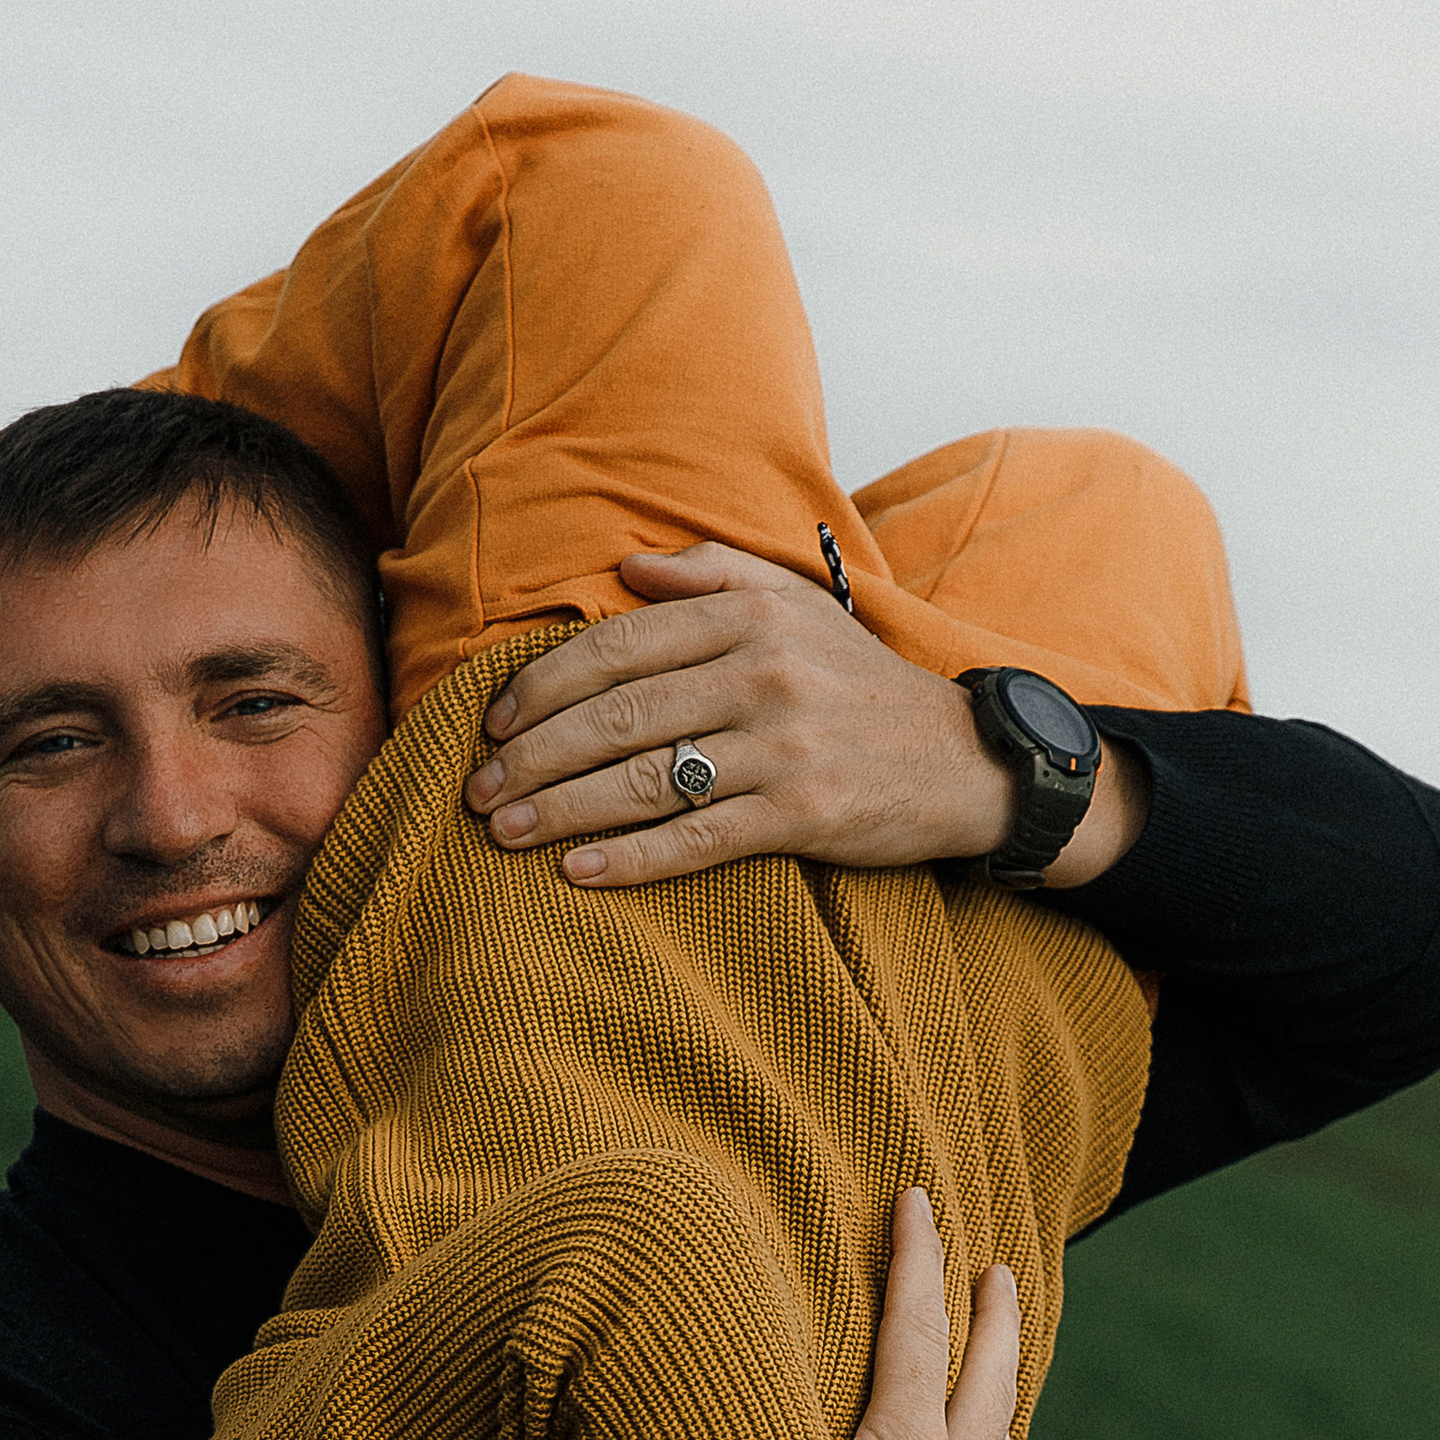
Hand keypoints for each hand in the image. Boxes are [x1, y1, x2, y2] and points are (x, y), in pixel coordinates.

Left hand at [466, 544, 1149, 892]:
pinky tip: (578, 872)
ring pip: (647, 779)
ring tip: (503, 832)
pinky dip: (632, 859)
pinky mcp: (805, 813)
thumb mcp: (793, 607)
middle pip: (617, 716)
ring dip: (562, 810)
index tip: (494, 723)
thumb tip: (622, 568)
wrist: (961, 759)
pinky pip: (698, 839)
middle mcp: (763, 673)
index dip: (543, 686)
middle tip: (478, 789)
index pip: (617, 646)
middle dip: (534, 756)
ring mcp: (785, 745)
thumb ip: (706, 578)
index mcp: (747, 616)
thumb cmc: (856, 686)